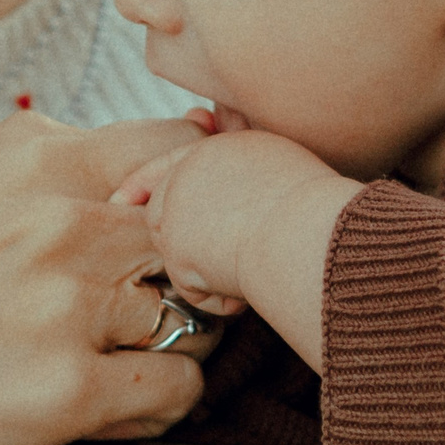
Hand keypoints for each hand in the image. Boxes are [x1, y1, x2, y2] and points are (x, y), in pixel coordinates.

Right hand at [0, 112, 210, 444]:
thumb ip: (33, 153)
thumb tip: (112, 143)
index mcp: (37, 158)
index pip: (179, 144)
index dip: (197, 186)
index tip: (189, 221)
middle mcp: (63, 221)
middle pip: (196, 233)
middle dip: (187, 270)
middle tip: (158, 302)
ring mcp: (69, 306)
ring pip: (193, 316)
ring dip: (171, 341)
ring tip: (119, 359)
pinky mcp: (66, 390)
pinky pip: (174, 389)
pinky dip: (159, 401)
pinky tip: (117, 404)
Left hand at [113, 131, 362, 370]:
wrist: (314, 230)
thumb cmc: (320, 207)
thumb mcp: (285, 169)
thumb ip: (246, 170)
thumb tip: (216, 146)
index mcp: (220, 148)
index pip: (173, 164)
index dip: (146, 182)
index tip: (123, 197)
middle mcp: (191, 170)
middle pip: (164, 213)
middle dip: (188, 243)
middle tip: (231, 260)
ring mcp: (178, 208)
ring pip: (176, 252)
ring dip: (208, 271)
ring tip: (255, 266)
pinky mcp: (177, 249)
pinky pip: (192, 288)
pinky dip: (219, 298)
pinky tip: (249, 290)